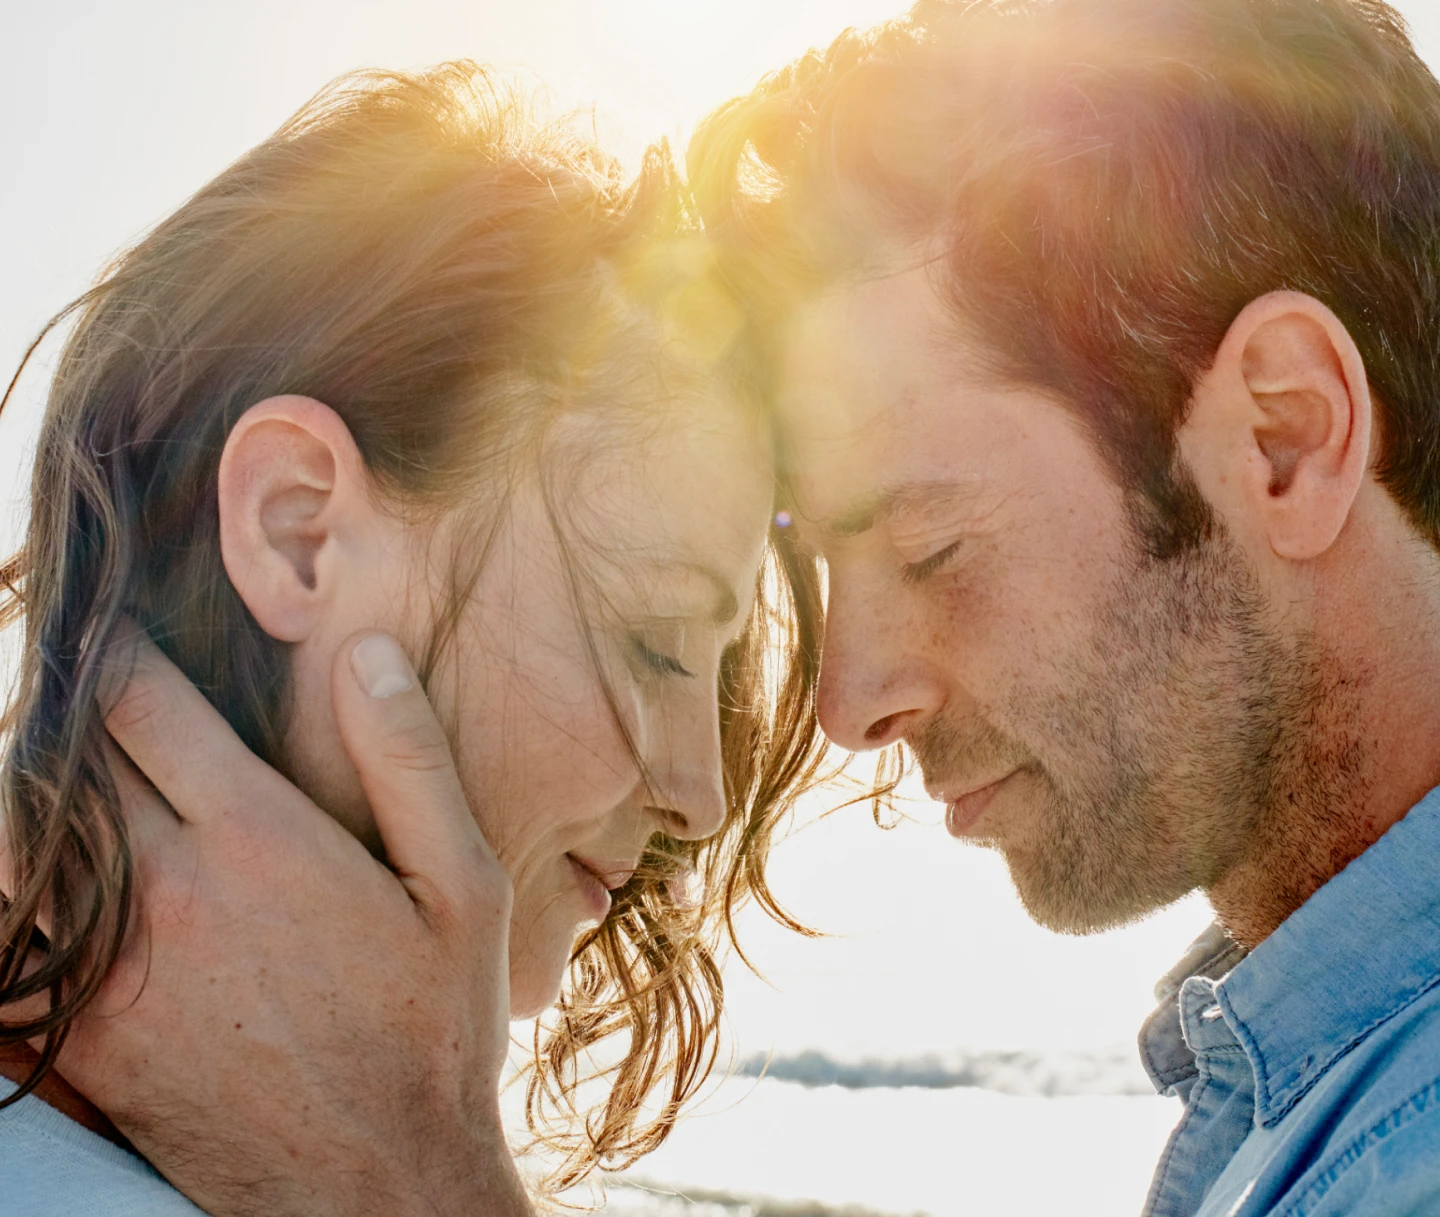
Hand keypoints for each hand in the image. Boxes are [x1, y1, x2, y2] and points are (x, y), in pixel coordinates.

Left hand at [55, 624, 528, 1216]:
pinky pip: (12, 942)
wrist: (379, 1186)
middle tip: (85, 697)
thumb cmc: (436, 1028)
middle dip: (64, 717)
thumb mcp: (464, 888)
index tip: (114, 634)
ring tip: (68, 779)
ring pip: (21, 846)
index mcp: (260, 838)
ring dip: (34, 799)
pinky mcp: (84, 1040)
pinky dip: (19, 894)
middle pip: (63, 764)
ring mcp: (114, 970)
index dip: (114, 653)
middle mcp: (170, 892)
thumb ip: (410, 761)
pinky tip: (54, 882)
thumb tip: (365, 652)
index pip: (139, 704)